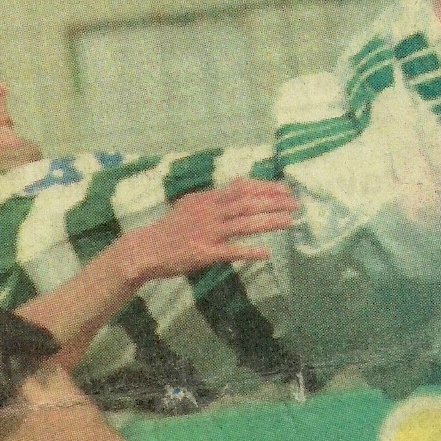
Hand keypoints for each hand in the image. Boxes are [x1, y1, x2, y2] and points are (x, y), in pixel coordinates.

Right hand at [122, 178, 296, 282]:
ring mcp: (207, 233)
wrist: (145, 249)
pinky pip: (230, 251)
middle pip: (246, 203)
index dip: (265, 187)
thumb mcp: (190, 205)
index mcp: (207, 199)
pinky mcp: (203, 253)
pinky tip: (265, 253)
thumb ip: (214, 198)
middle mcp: (209, 212)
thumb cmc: (169, 229)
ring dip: (268, 222)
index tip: (285, 189)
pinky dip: (249, 251)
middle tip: (295, 203)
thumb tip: (238, 187)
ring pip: (243, 224)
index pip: (241, 188)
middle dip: (273, 202)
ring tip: (289, 222)